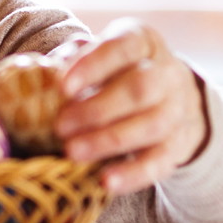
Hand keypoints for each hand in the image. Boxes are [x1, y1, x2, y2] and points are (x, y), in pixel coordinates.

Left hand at [56, 17, 207, 195]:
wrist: (168, 93)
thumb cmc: (114, 69)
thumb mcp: (96, 53)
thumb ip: (71, 58)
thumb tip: (43, 72)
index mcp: (143, 41)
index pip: (121, 47)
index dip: (92, 66)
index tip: (62, 86)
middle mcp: (167, 73)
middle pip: (140, 89)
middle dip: (97, 109)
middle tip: (60, 126)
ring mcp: (178, 109)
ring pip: (151, 125)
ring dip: (108, 141)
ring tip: (71, 152)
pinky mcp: (179, 144)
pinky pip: (161, 162)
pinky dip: (133, 174)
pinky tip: (105, 182)